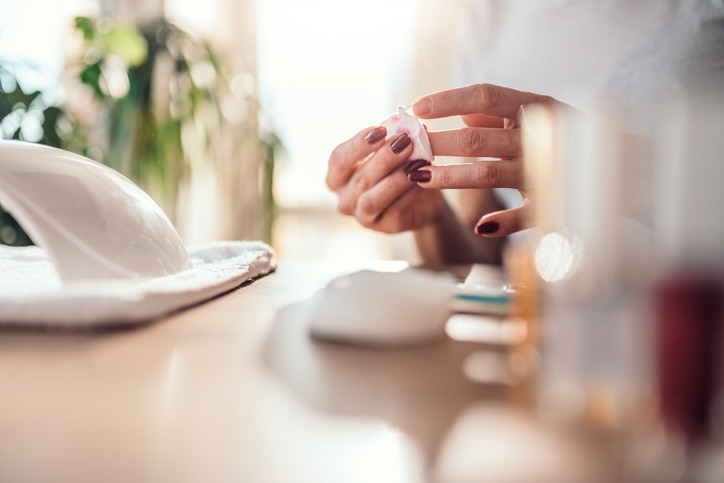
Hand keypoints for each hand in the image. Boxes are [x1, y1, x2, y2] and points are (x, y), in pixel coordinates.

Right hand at [326, 126, 446, 233]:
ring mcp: (362, 217)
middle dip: (383, 158)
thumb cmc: (400, 167)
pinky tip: (421, 178)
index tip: (380, 130)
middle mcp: (344, 198)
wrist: (423, 197)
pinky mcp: (384, 227)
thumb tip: (407, 122)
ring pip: (372, 199)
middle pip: (359, 179)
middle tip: (405, 141)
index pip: (339, 159)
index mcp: (338, 175)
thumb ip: (395, 136)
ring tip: (415, 162)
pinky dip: (408, 193)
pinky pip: (394, 211)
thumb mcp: (396, 149)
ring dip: (395, 179)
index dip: (358, 145)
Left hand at [408, 83, 560, 236]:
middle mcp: (540, 135)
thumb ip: (503, 113)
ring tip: (422, 177)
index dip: (448, 101)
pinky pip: (524, 214)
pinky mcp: (556, 202)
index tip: (417, 107)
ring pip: (489, 172)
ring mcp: (547, 169)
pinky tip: (481, 225)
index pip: (486, 96)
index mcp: (538, 108)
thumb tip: (464, 113)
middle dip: (438, 142)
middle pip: (478, 137)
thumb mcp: (543, 115)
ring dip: (452, 176)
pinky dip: (502, 221)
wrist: (632, 168)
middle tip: (409, 148)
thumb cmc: (575, 139)